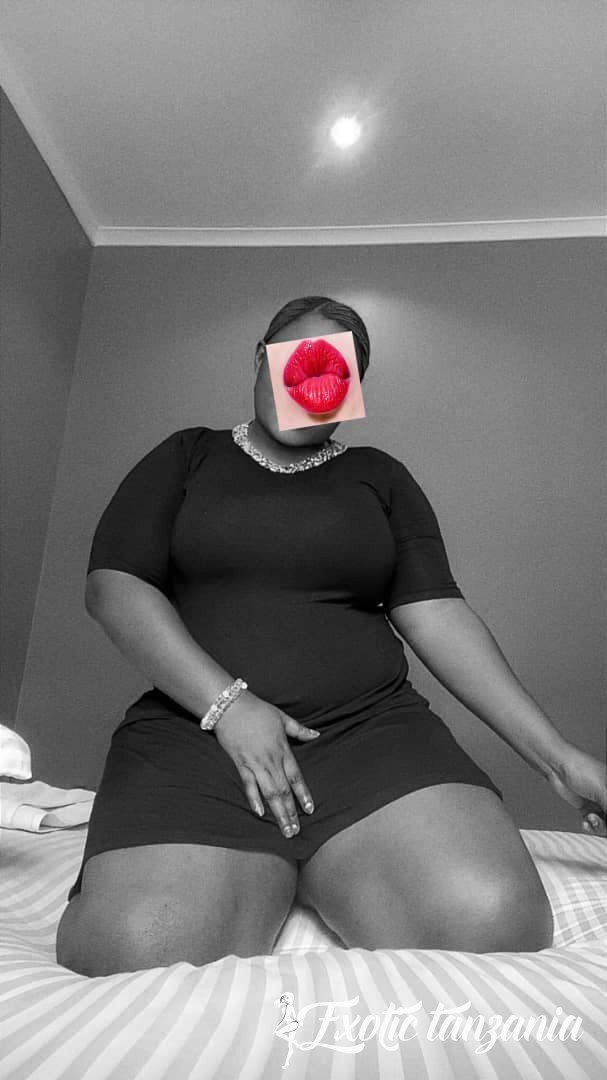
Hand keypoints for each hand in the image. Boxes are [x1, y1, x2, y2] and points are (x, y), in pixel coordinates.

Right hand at [213, 690, 319, 838]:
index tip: (310, 810)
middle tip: (295, 831)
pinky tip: (260, 814)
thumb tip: (316, 734)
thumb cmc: (257, 710)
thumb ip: (299, 730)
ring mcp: (255, 764)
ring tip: (283, 828)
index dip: (303, 794)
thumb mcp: (282, 717)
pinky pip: (248, 785)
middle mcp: (270, 760)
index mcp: (282, 750)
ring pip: (269, 793)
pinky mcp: (240, 764)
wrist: (230, 706)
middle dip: (291, 812)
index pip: (296, 777)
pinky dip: (254, 799)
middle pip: (284, 790)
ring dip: (277, 812)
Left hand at [545, 745, 606, 836]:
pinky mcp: (587, 808)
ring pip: (605, 823)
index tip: (606, 818)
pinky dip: (591, 826)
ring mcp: (599, 802)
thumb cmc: (582, 769)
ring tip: (591, 819)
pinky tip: (586, 823)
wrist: (557, 766)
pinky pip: (594, 823)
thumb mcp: (603, 790)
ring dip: (599, 826)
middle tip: (600, 822)